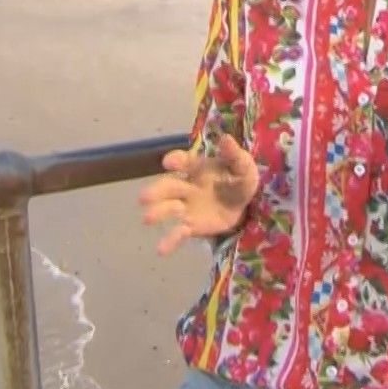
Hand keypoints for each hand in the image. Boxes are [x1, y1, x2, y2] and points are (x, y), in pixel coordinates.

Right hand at [138, 134, 259, 255]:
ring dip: (157, 213)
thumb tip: (226, 139)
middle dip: (156, 191)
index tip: (169, 163)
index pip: (183, 162)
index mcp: (197, 168)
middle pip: (168, 187)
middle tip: (143, 197)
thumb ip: (235, 156)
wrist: (245, 207)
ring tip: (146, 218)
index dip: (176, 161)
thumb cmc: (239, 181)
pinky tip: (160, 250)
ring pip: (168, 209)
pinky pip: (178, 233)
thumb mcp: (243, 168)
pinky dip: (169, 241)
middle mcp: (186, 186)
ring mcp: (186, 207)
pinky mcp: (191, 226)